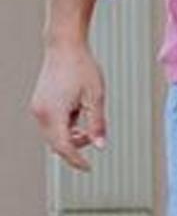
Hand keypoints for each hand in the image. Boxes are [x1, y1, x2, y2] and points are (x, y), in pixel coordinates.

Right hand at [29, 42, 106, 170]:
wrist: (64, 47)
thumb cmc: (82, 68)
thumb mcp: (96, 97)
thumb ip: (97, 123)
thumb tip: (101, 146)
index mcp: (53, 113)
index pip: (64, 147)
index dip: (76, 160)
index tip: (89, 168)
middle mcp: (40, 113)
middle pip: (56, 144)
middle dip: (74, 148)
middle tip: (93, 138)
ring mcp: (37, 108)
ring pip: (53, 135)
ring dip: (70, 136)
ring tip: (87, 121)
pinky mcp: (39, 104)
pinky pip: (51, 124)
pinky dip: (65, 126)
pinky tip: (78, 113)